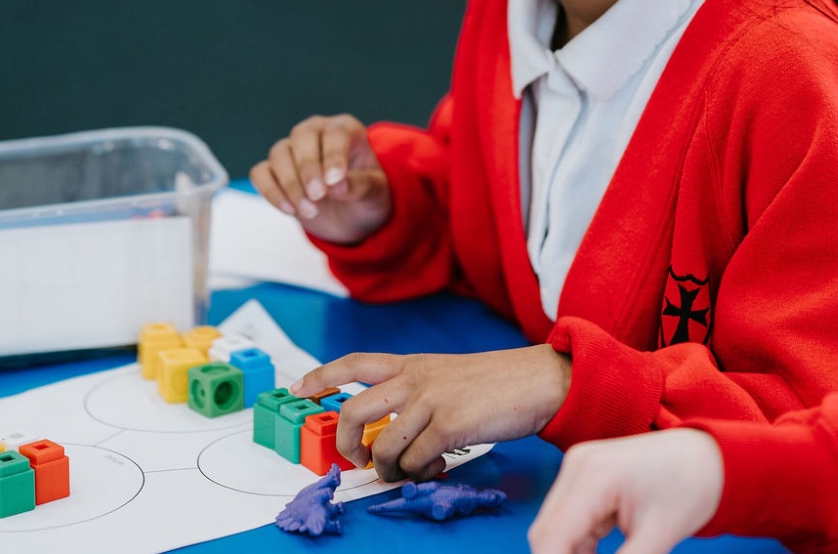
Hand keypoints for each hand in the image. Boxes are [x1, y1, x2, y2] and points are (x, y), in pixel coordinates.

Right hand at [249, 114, 391, 244]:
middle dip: (308, 169)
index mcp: (345, 129)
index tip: (333, 183)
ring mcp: (292, 149)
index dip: (333, 156)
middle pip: (303, 137)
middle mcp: (316, 132)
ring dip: (291, 184)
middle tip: (318, 197)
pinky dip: (271, 191)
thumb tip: (336, 186)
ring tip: (311, 212)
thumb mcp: (375, 194)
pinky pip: (261, 173)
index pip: (336, 133)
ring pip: (279, 153)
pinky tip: (289, 210)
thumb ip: (360, 186)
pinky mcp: (273, 170)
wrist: (349, 216)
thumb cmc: (365, 196)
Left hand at [293, 345, 571, 480]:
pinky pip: (415, 461)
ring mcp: (430, 401)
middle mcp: (415, 379)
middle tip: (358, 460)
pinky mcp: (449, 425)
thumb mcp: (449, 376)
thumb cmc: (499, 383)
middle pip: (353, 409)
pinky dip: (420, 473)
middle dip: (345, 443)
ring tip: (409, 472)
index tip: (299, 388)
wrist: (538, 380)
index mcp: (414, 364)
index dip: (321, 376)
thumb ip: (418, 396)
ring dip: (389, 470)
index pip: (355, 363)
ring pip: (383, 446)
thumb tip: (392, 438)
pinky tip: (436, 468)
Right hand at [527, 430, 723, 553]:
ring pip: (554, 526)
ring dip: (569, 553)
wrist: (706, 455)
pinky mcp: (584, 474)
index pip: (552, 536)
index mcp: (595, 476)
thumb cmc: (690, 487)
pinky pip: (568, 518)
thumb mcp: (658, 536)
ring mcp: (578, 467)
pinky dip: (578, 543)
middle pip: (546, 531)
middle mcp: (577, 465)